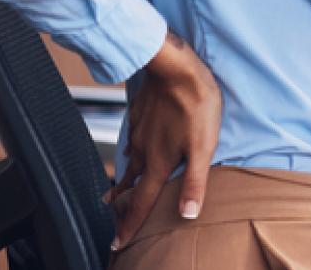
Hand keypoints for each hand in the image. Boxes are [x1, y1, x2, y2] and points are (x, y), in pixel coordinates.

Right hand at [103, 31, 221, 249]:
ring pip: (130, 160)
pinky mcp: (140, 114)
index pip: (141, 202)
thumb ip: (194, 182)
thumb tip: (188, 214)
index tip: (117, 242)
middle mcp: (143, 150)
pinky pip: (132, 140)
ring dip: (125, 177)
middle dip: (121, 203)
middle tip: (109, 215)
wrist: (174, 67)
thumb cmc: (194, 105)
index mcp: (157, 163)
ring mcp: (139, 131)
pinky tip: (133, 149)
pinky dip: (131, 152)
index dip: (129, 225)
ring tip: (118, 189)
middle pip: (130, 183)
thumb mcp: (202, 147)